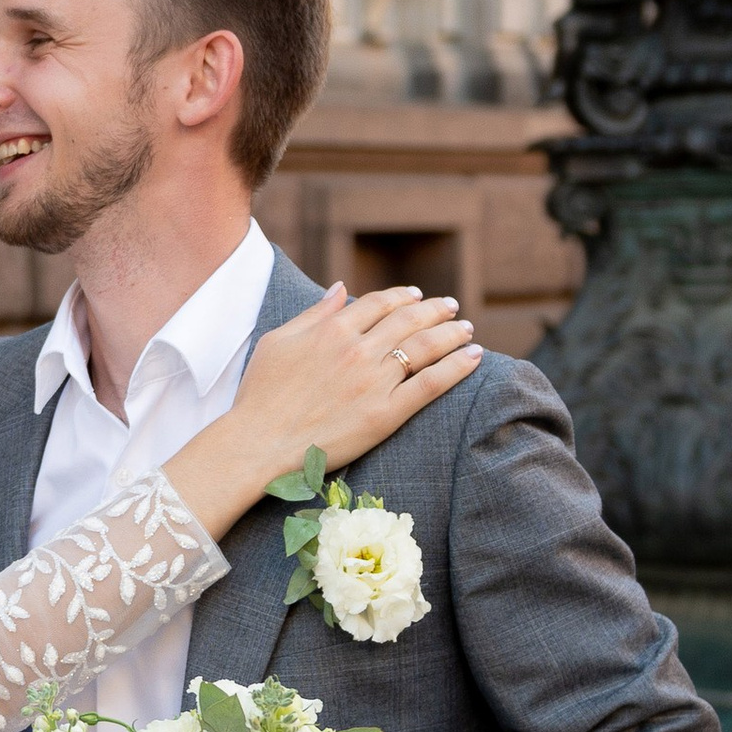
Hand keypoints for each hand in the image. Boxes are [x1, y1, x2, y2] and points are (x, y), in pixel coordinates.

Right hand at [164, 287, 480, 539]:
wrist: (258, 444)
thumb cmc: (260, 394)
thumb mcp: (279, 341)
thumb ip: (315, 313)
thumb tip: (340, 287)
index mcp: (332, 330)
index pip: (379, 303)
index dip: (403, 296)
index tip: (417, 295)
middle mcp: (358, 350)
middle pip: (409, 320)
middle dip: (435, 310)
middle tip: (452, 307)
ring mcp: (374, 383)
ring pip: (425, 347)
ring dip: (452, 333)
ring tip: (467, 328)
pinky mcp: (386, 415)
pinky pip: (431, 385)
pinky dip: (456, 367)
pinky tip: (473, 356)